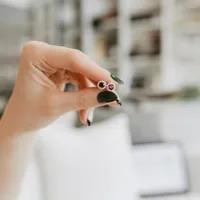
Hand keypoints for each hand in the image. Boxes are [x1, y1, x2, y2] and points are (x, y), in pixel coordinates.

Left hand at [2, 41, 122, 133]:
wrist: (21, 121)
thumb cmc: (29, 113)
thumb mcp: (57, 106)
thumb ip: (84, 99)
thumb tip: (110, 95)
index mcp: (36, 54)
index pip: (73, 58)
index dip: (96, 72)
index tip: (113, 85)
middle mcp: (44, 52)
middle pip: (80, 65)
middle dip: (95, 85)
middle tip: (111, 99)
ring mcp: (52, 60)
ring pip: (82, 73)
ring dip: (89, 94)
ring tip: (88, 115)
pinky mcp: (59, 69)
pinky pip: (79, 78)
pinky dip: (85, 94)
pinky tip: (86, 110)